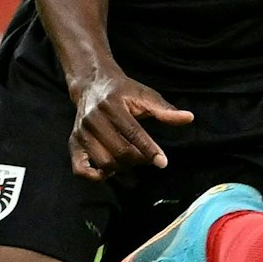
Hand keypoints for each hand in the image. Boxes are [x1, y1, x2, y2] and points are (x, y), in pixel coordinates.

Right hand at [68, 69, 192, 179]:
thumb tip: (189, 118)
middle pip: (119, 152)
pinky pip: (80, 169)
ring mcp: (80, 133)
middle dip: (138, 159)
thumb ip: (165, 110)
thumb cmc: (123, 92)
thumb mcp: (145, 95)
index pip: (133, 133)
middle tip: (147, 157)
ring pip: (104, 163)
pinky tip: (109, 171)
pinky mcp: (73, 143)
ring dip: (122, 168)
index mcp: (112, 105)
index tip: (163, 162)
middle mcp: (92, 119)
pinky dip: (95, 176)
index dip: (149, 150)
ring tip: (130, 158)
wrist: (92, 85)